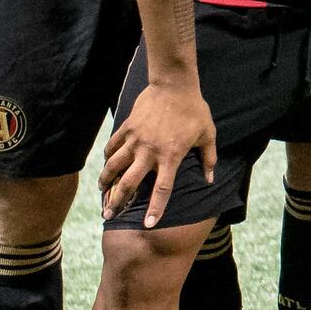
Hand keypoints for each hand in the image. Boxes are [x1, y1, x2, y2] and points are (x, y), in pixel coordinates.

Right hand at [102, 80, 215, 224]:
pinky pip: (113, 145)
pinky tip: (105, 164)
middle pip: (129, 183)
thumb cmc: (194, 110)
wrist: (174, 84)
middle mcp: (150, 151)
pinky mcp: (127, 127)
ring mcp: (136, 139)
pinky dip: (107, 156)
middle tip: (108, 215)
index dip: (155, 209)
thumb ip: (208, 159)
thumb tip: (209, 180)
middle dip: (117, 201)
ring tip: (101, 192)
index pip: (162, 190)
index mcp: (171, 156)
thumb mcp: (207, 135)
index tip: (147, 224)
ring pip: (114, 165)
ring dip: (105, 181)